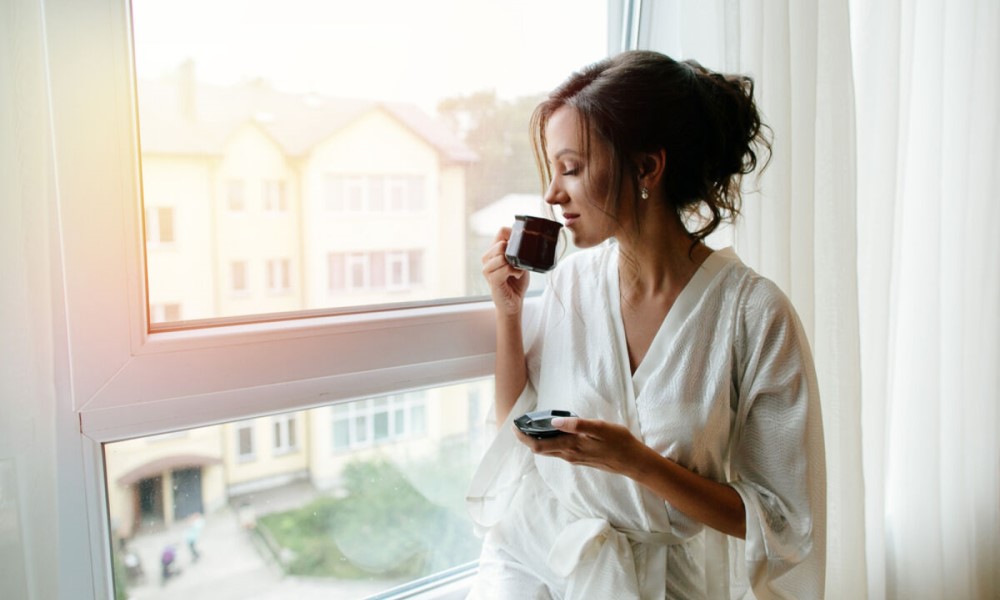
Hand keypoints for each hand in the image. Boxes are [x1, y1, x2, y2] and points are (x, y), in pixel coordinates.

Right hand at [482, 227, 529, 316]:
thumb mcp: (519, 262)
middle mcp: (487, 258)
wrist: (513, 303)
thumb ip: (519, 250)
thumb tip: (526, 238)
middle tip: (518, 264)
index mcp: (493, 251)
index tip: (522, 247)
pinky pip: (505, 268)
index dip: (514, 235)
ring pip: (502, 256)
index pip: (501, 231)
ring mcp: (487, 269)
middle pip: (501, 243)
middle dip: (515, 253)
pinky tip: (515, 276)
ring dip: (515, 264)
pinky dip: (514, 271)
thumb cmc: (516, 282)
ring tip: (517, 272)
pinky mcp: (492, 279)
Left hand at [514, 417, 648, 475]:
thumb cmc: (619, 442)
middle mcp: (569, 455)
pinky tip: (554, 432)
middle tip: (521, 424)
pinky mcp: (580, 458)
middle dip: (528, 438)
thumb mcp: (600, 428)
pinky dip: (551, 442)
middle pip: (541, 450)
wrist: (633, 462)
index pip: (538, 446)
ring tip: (534, 425)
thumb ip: (576, 425)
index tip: (515, 426)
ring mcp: (575, 458)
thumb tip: (553, 423)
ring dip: (539, 440)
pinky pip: (559, 451)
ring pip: (550, 451)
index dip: (524, 437)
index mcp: (571, 447)